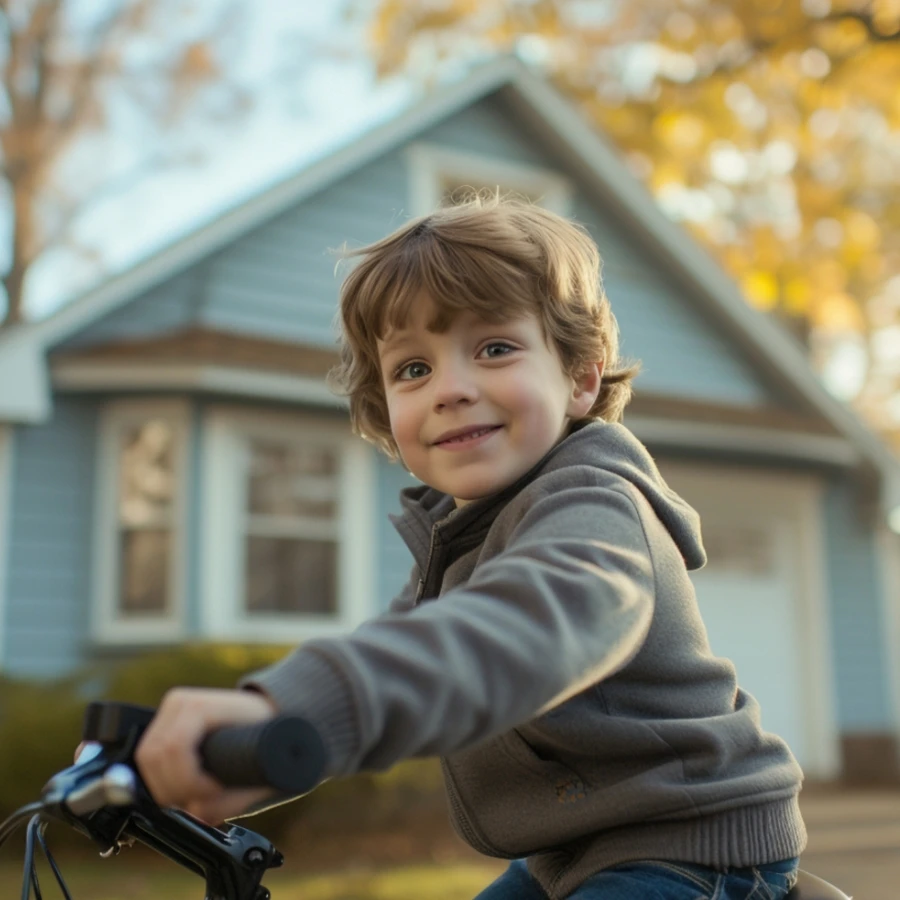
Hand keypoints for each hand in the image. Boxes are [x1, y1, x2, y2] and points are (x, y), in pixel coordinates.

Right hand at [135, 687, 277, 824]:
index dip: (189, 781)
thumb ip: (226, 802)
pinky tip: (186, 785)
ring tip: (195, 794)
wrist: (270, 715)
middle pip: (152, 757)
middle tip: (200, 800)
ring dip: (165, 787)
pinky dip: (163, 780)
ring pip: (146, 760)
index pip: (173, 749)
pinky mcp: (163, 724)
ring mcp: (167, 712)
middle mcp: (179, 704)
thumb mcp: (257, 770)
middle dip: (173, 789)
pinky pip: (148, 760)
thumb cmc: (268, 738)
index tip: (214, 791)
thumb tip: (194, 816)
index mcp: (200, 706)